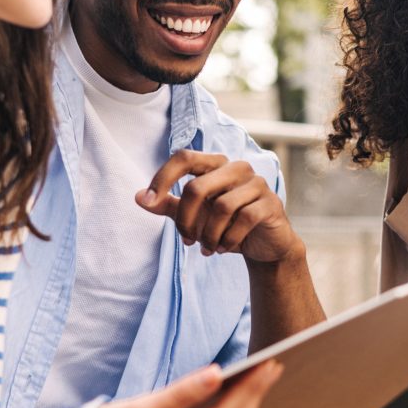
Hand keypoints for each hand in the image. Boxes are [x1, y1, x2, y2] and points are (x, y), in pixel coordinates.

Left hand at [136, 150, 303, 264]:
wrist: (264, 245)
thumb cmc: (226, 225)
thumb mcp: (193, 216)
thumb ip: (168, 205)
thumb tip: (138, 197)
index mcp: (216, 165)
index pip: (184, 157)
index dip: (163, 177)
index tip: (148, 201)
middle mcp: (236, 168)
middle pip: (198, 187)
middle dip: (186, 220)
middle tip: (186, 241)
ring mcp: (256, 183)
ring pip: (221, 206)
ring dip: (208, 235)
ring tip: (207, 249)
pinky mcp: (270, 203)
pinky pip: (243, 218)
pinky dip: (229, 238)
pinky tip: (224, 248)